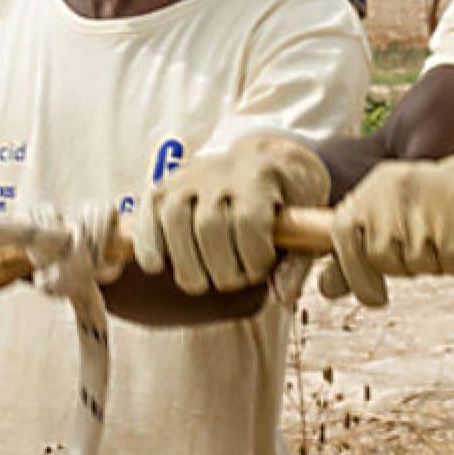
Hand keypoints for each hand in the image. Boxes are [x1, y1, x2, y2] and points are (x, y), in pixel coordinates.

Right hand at [132, 134, 330, 293]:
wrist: (268, 157)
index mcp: (260, 175)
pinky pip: (148, 213)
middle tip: (232, 281)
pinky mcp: (166, 185)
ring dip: (185, 262)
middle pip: (209, 226)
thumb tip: (282, 297)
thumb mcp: (305, 222)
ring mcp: (189, 176)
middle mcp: (221, 170)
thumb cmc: (288, 197)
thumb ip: (295, 263)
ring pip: (174, 219)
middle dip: (220, 268)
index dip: (253, 258)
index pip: (248, 223)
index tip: (261, 270)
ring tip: (200, 283)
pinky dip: (148, 243)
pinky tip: (157, 267)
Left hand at [321, 127, 453, 306]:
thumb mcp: (379, 225)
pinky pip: (453, 262)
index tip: (377, 296)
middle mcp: (392, 188)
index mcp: (367, 192)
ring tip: (443, 239)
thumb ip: (350, 259)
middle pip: (383, 259)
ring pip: (419, 263)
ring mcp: (427, 195)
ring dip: (435, 265)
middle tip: (422, 249)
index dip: (357, 276)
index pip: (343, 237)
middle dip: (405, 267)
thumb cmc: (419, 212)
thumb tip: (326, 289)